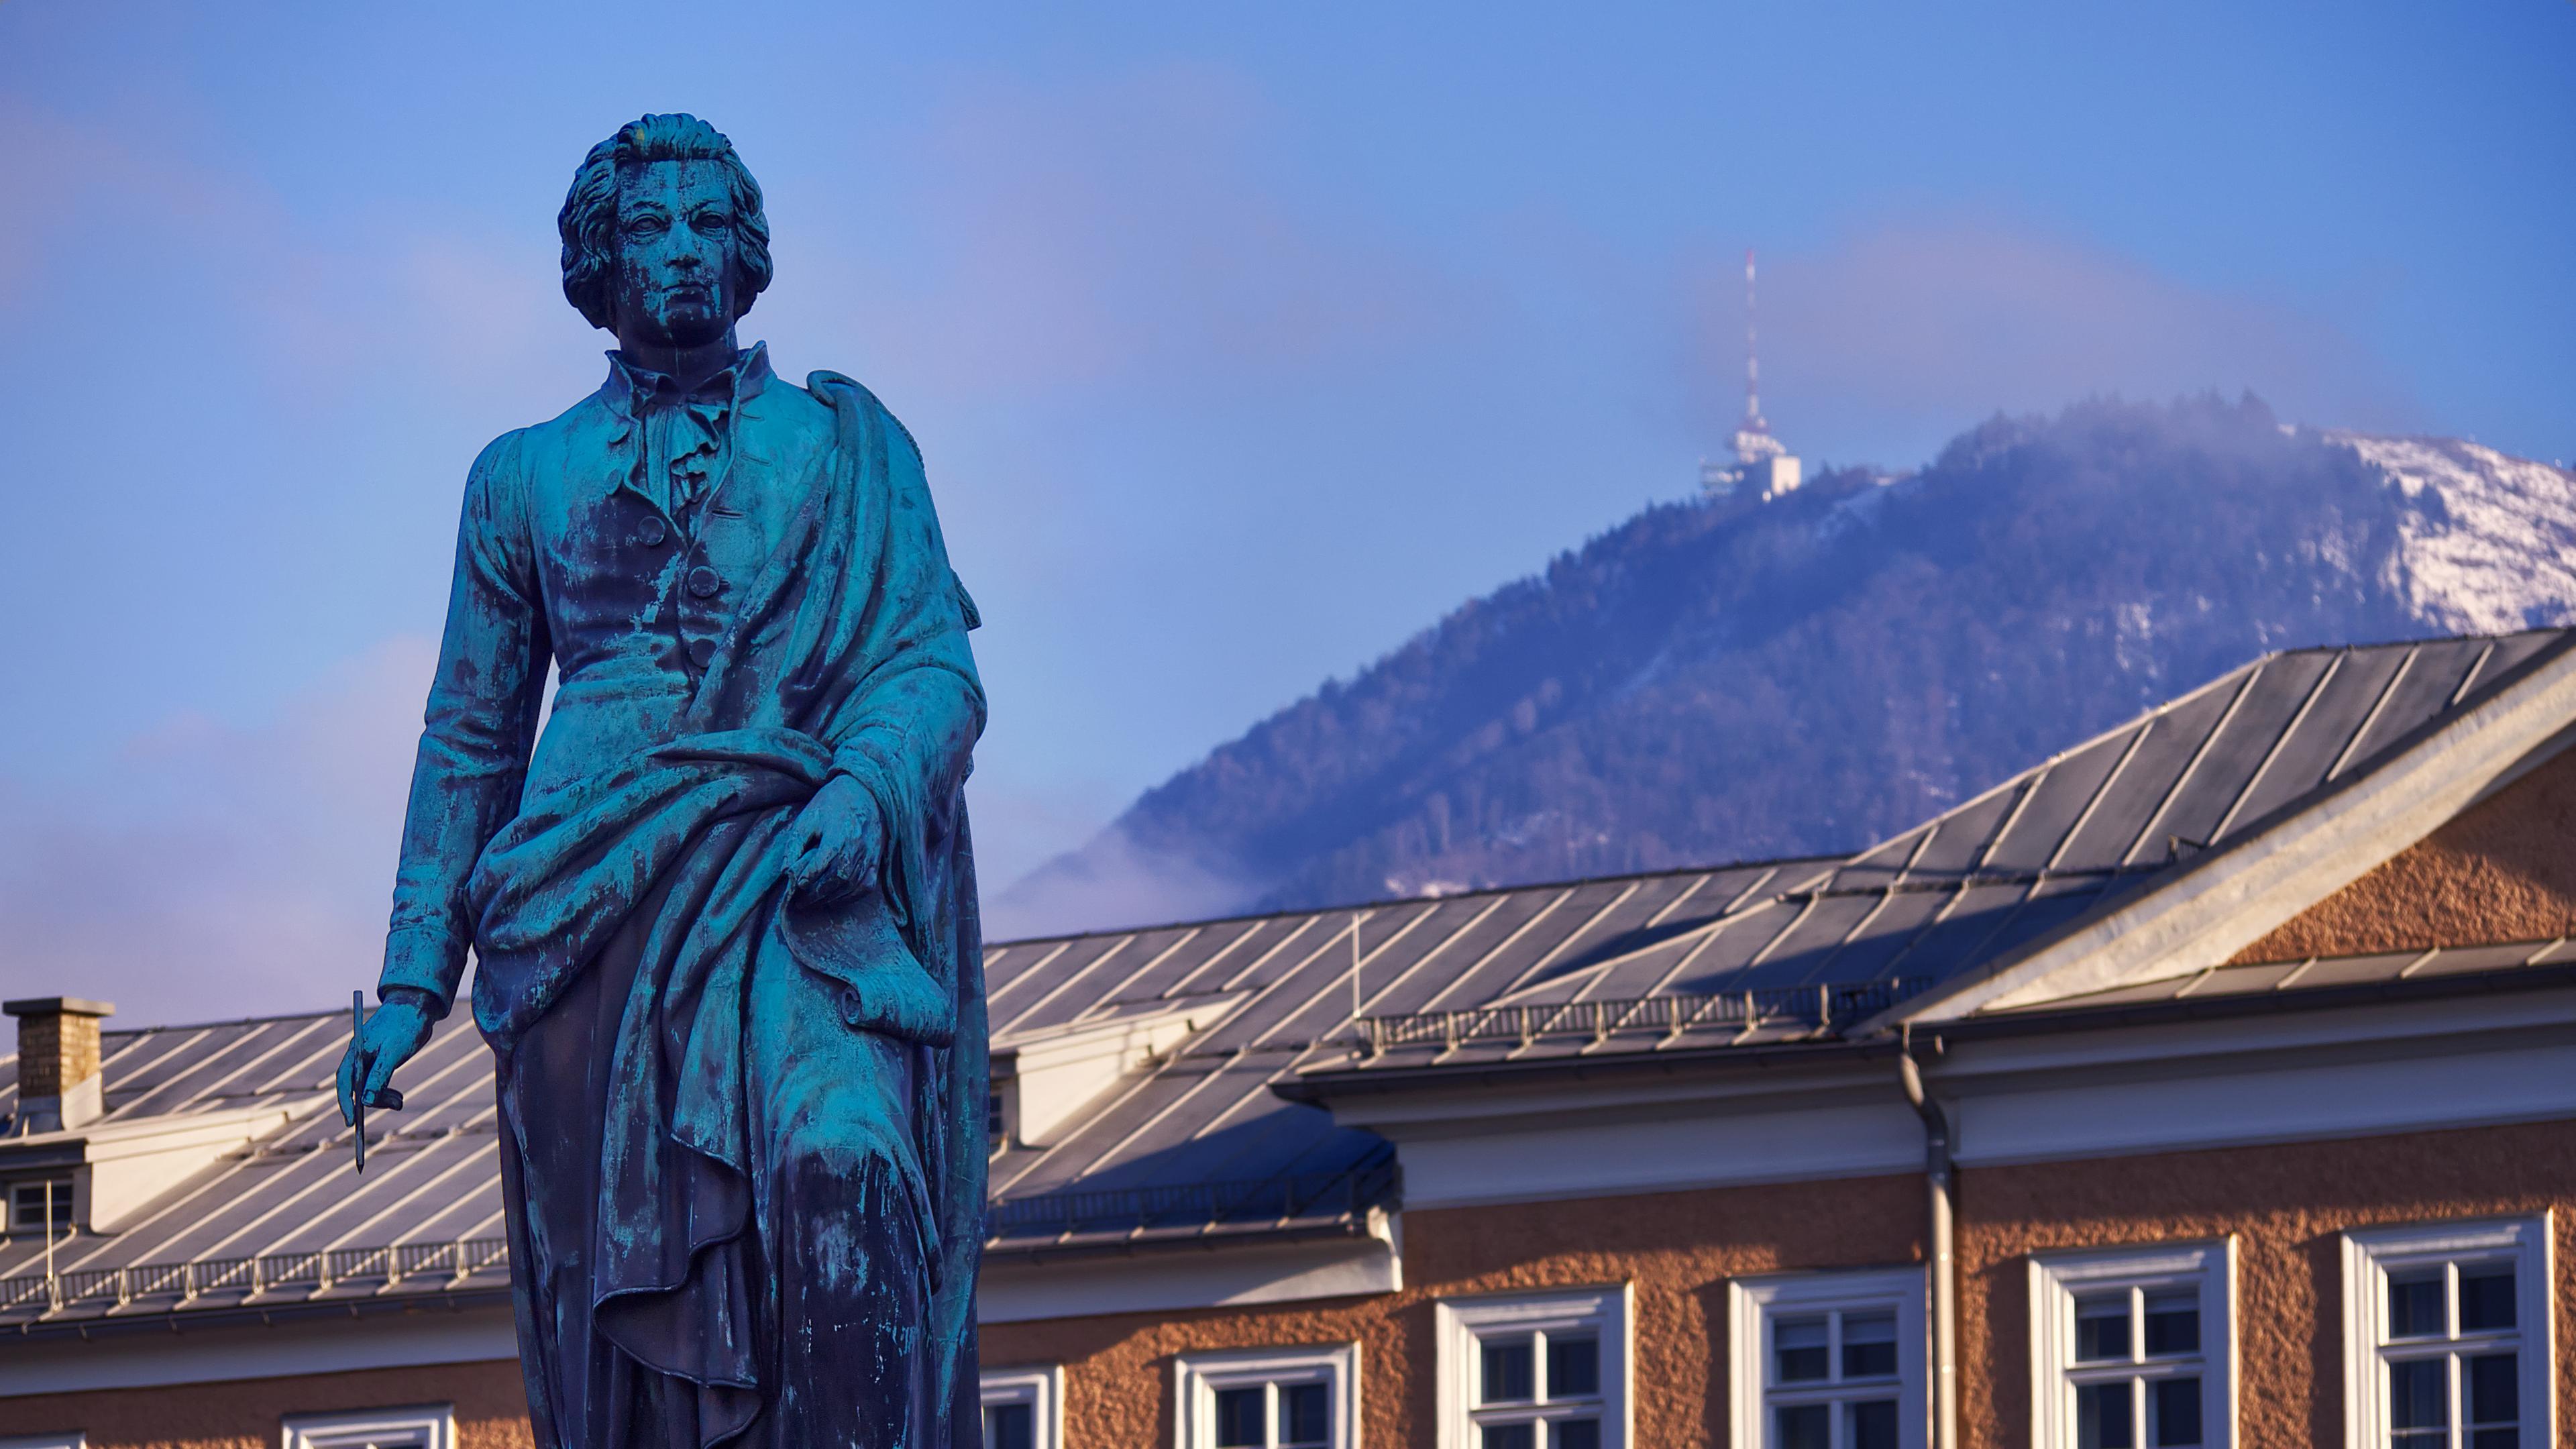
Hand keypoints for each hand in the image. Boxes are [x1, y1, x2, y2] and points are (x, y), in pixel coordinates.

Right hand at [338, 992, 435, 1126]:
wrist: (418, 1005)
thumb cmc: (405, 1025)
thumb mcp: (393, 1052)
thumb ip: (379, 1076)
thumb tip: (366, 1102)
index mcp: (356, 1052)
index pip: (344, 1082)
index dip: (345, 1102)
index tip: (351, 1122)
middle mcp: (359, 1057)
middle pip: (358, 1087)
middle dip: (372, 1100)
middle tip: (394, 1105)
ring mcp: (371, 1059)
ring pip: (370, 1087)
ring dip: (383, 1098)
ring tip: (400, 1102)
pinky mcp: (382, 1061)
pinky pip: (379, 1082)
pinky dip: (387, 1092)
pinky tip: (398, 1098)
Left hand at [784, 775, 883, 907]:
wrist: (865, 792)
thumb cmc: (832, 803)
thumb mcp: (807, 818)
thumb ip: (795, 845)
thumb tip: (785, 871)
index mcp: (837, 836)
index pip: (821, 865)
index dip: (808, 877)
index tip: (797, 885)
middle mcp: (856, 848)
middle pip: (837, 880)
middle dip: (817, 894)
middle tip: (801, 902)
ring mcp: (869, 856)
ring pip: (851, 886)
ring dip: (832, 898)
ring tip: (816, 902)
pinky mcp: (876, 860)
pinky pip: (866, 886)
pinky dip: (851, 896)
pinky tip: (838, 898)